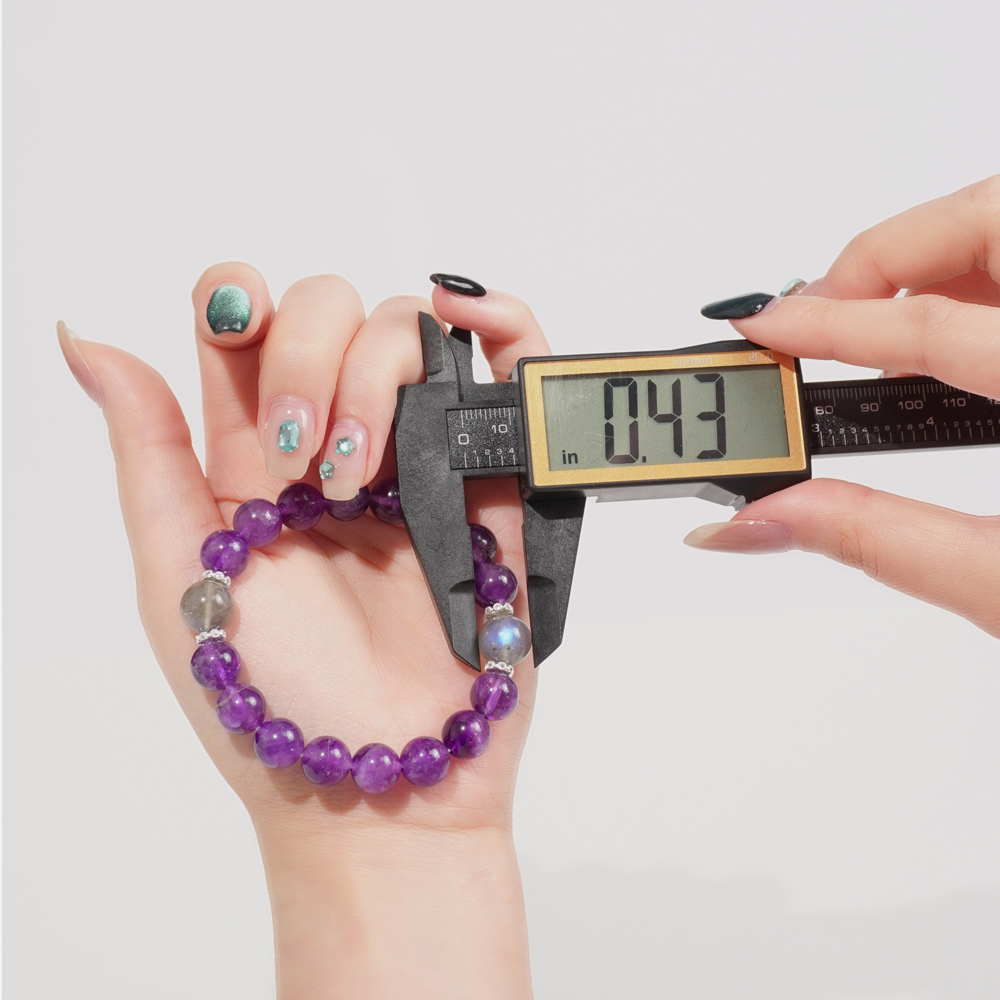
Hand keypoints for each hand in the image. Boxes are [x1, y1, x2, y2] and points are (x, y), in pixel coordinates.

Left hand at [58, 268, 547, 998]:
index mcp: (251, 459)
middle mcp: (334, 442)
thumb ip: (144, 447)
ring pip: (407, 330)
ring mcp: (416, 458)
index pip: (244, 330)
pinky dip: (503, 321)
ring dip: (376, 374)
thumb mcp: (178, 570)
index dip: (237, 303)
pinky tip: (468, 319)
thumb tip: (81, 337)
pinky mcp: (490, 480)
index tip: (234, 334)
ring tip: (361, 476)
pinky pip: (511, 373)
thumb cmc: (272, 696)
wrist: (382, 779)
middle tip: (302, 463)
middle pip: (328, 310)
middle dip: (308, 361)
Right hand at [686, 176, 999, 638]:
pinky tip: (957, 326)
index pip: (933, 327)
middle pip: (993, 218)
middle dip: (889, 252)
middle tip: (823, 307)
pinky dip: (985, 278)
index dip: (830, 324)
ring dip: (940, 257)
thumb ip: (877, 541)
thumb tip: (771, 516)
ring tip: (882, 318)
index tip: (769, 330)